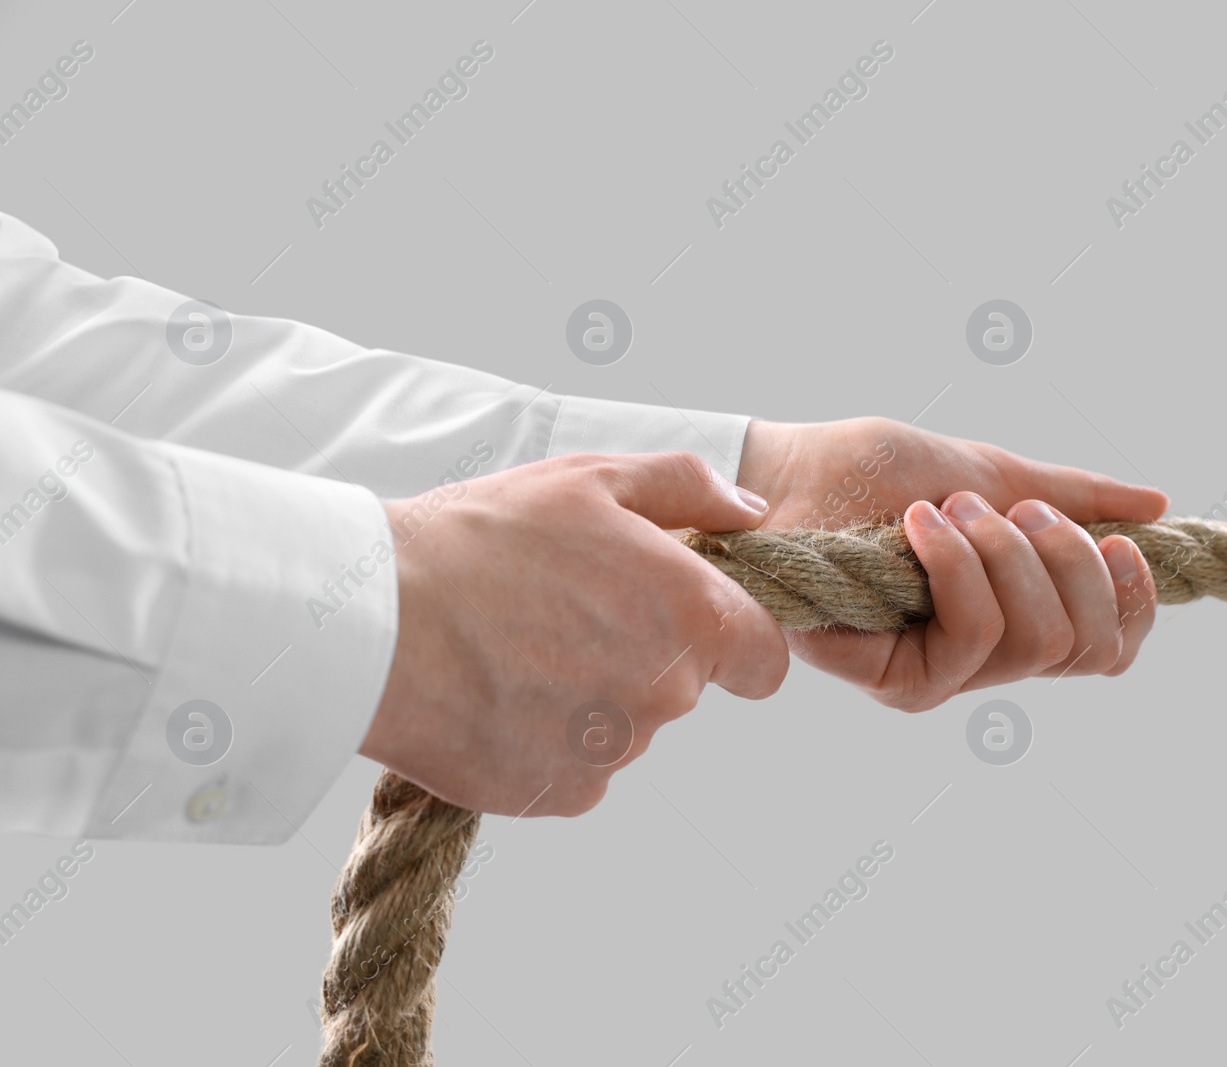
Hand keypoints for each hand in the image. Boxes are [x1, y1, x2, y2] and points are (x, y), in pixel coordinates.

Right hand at [360, 452, 788, 816]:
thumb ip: (690, 489)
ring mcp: (615, 753)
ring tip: (516, 648)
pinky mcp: (559, 795)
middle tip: (563, 612)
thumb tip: (751, 513)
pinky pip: (577, 770)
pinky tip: (497, 695)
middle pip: (685, 688)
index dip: (734, 640)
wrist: (372, 623)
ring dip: (591, 698)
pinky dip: (547, 741)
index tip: (684, 622)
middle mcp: (668, 695)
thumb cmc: (482, 537)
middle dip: (643, 654)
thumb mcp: (591, 479)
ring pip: (627, 729)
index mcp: (693, 617)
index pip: (764, 660)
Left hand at [738, 418, 1167, 710]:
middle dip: (1063, 559)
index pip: (1107, 649)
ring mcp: (940, 677)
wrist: (790, 470)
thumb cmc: (875, 472)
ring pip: (1033, 642)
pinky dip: (959, 567)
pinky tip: (920, 526)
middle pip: (1082, 646)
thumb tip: (1157, 503)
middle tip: (1011, 507)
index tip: (1121, 541)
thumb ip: (1071, 496)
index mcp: (1015, 617)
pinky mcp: (896, 682)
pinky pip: (972, 638)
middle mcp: (984, 660)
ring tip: (952, 507)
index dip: (1133, 604)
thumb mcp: (993, 471)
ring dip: (1005, 554)